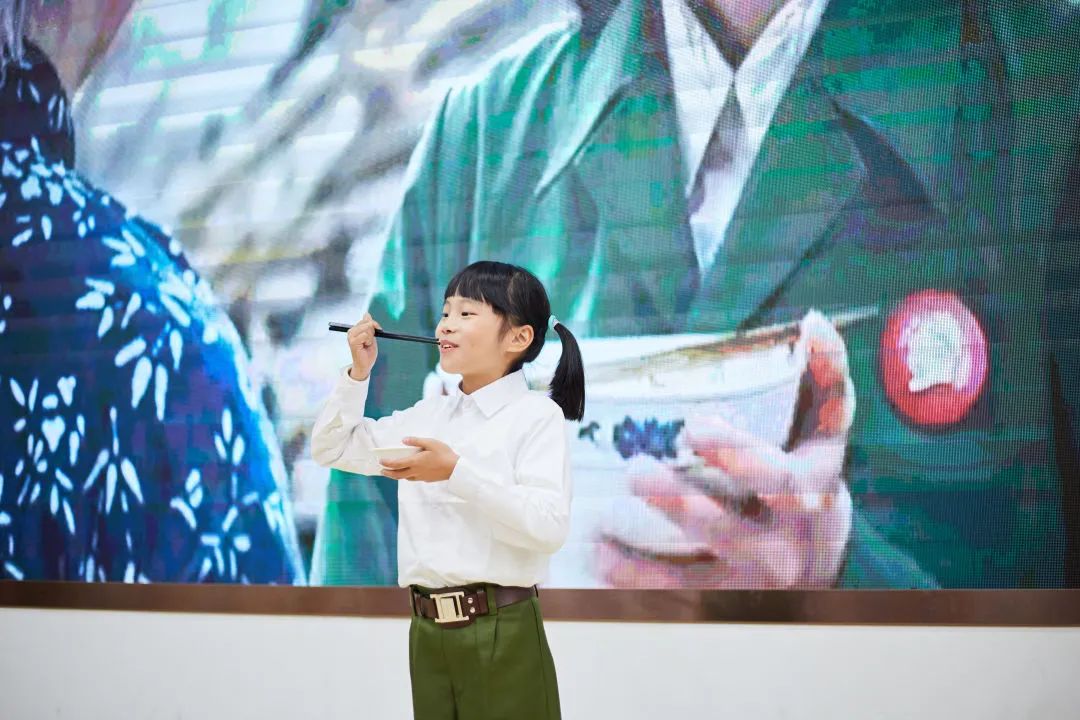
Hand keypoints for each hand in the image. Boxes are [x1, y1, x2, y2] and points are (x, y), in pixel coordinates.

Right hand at [346, 313, 380, 380]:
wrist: (365, 364)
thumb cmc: (367, 352)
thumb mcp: (371, 336)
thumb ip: (369, 325)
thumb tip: (366, 313)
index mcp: (355, 329)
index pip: (366, 320)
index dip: (374, 324)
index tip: (378, 330)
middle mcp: (351, 331)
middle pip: (367, 323)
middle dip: (373, 331)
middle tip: (370, 341)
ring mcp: (351, 336)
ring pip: (367, 329)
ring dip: (370, 337)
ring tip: (366, 344)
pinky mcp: (353, 342)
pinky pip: (365, 335)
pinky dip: (369, 341)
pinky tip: (365, 346)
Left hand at [379, 437, 459, 481]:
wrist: (455, 468)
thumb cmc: (443, 454)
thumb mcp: (430, 443)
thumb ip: (416, 441)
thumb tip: (404, 440)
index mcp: (415, 462)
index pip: (397, 464)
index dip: (387, 463)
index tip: (380, 461)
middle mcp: (416, 471)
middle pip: (398, 475)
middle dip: (388, 473)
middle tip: (382, 470)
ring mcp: (421, 477)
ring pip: (405, 478)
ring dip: (397, 475)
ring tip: (393, 472)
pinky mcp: (426, 479)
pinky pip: (413, 478)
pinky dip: (407, 476)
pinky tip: (409, 472)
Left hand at [594, 310, 854, 588]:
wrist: (821, 557)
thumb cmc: (811, 477)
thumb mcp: (826, 434)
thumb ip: (825, 378)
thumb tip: (815, 319)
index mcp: (810, 493)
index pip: (777, 479)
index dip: (736, 455)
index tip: (693, 426)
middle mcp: (785, 542)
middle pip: (728, 528)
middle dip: (679, 503)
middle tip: (636, 472)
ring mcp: (753, 577)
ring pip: (697, 569)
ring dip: (647, 549)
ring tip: (602, 521)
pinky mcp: (724, 597)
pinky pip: (676, 593)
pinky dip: (635, 579)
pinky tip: (599, 554)